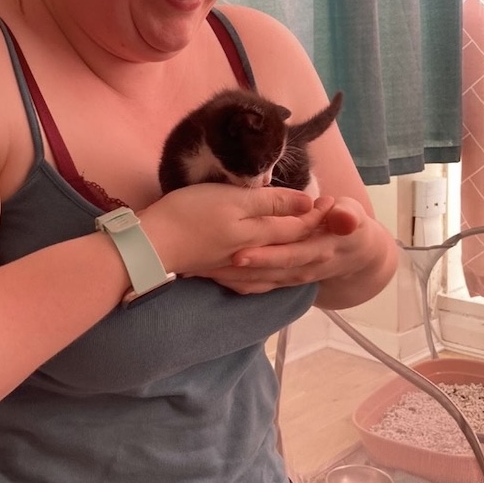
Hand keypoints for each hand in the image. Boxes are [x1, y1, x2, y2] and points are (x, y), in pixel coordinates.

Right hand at [138, 183, 319, 278]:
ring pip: (277, 270)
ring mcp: (235, 270)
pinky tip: (271, 280)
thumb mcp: (233, 200)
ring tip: (314, 255)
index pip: (298, 226)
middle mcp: (253, 257)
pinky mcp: (219, 274)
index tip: (332, 201)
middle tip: (332, 228)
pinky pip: (255, 283)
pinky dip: (271, 280)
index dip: (317, 214)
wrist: (151, 245)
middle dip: (314, 238)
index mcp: (258, 234)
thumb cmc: (189, 214)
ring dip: (298, 262)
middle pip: (291, 250)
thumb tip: (305, 202)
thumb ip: (270, 202)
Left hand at [196, 195, 394, 299]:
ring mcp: (291, 277)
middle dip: (234, 270)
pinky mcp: (282, 280)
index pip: (288, 254)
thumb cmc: (349, 225)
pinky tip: (211, 276)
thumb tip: (343, 217)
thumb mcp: (354, 215)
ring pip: (257, 282)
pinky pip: (256, 286)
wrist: (357, 253)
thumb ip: (347, 215)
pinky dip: (235, 283)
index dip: (265, 255)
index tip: (239, 252)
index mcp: (319, 250)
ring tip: (199, 270)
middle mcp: (303, 268)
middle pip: (265, 272)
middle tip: (204, 264)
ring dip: (229, 277)